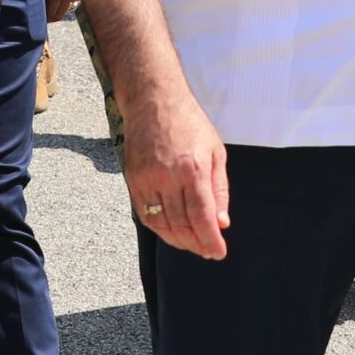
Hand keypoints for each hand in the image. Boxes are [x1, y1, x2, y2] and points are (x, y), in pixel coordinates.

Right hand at [124, 78, 229, 259]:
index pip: (202, 217)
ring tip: (192, 244)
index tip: (219, 253)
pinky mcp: (133, 179)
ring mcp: (147, 178)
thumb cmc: (189, 123)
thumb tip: (221, 223)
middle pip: (182, 225)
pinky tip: (171, 232)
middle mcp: (168, 176)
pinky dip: (159, 229)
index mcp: (193, 168)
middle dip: (197, 244)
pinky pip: (145, 214)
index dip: (211, 240)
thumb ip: (220, 190)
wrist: (153, 101)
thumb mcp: (216, 152)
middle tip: (207, 251)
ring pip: (162, 224)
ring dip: (178, 240)